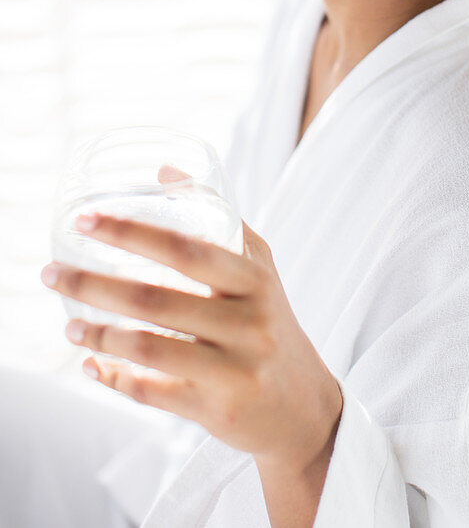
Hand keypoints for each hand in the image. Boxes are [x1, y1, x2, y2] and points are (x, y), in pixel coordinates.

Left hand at [40, 177, 343, 474]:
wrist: (305, 407)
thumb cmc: (270, 321)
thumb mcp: (258, 266)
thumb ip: (218, 217)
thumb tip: (165, 170)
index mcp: (254, 279)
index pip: (186, 249)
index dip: (131, 232)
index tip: (85, 220)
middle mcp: (248, 322)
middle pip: (155, 300)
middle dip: (93, 283)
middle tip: (51, 273)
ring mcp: (234, 369)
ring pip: (149, 348)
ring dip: (98, 333)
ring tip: (68, 323)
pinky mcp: (219, 410)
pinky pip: (152, 393)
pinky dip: (114, 377)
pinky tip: (90, 363)